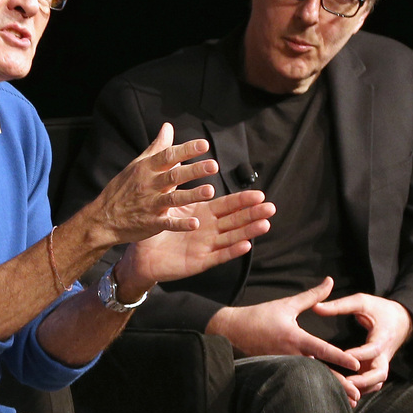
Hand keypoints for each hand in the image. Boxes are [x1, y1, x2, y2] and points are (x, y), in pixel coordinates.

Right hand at [75, 123, 220, 250]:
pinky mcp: (150, 223)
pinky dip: (180, 224)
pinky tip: (195, 223)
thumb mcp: (137, 165)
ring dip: (192, 195)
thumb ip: (157, 147)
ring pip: (173, 199)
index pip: (168, 156)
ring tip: (210, 191)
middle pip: (174, 176)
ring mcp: (150, 205)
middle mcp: (149, 185)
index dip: (186, 150)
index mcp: (146, 169)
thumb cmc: (122, 189)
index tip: (204, 145)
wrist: (102, 219)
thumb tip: (168, 127)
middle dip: (194, 170)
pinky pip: (167, 224)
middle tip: (213, 165)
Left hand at [114, 188, 274, 296]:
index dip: (243, 200)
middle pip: (235, 220)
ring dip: (248, 231)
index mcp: (203, 214)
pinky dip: (231, 251)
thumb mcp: (167, 202)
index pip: (227, 205)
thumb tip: (176, 151)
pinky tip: (245, 245)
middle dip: (253, 214)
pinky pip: (218, 255)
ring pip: (231, 237)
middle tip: (271, 207)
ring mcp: (206, 246)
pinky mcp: (199, 261)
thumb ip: (174, 177)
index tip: (260, 193)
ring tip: (265, 224)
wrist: (141, 255)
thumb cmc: (155, 228)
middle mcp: (209, 230)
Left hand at [313, 292, 412, 398]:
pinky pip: (371, 384)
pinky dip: (361, 389)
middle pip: (380, 373)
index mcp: (382, 336)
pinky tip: (343, 391)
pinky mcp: (376, 369)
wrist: (402, 321)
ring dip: (361, 388)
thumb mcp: (362, 302)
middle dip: (364, 380)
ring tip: (342, 390)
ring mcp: (381, 364)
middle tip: (345, 382)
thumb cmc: (380, 309)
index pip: (374, 349)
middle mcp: (384, 354)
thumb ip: (340, 306)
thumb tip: (315, 307)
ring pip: (376, 383)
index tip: (345, 355)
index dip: (360, 354)